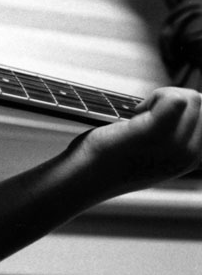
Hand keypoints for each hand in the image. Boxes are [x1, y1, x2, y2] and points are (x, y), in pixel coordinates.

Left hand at [78, 87, 201, 191]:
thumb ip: (175, 133)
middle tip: (143, 115)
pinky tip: (136, 112)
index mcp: (193, 158)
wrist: (84, 177)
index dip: (180, 106)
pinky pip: (174, 99)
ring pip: (191, 97)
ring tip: (138, 116)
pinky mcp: (153, 134)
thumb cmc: (109, 160)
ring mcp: (175, 146)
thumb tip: (191, 100)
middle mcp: (190, 155)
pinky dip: (155, 96)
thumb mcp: (152, 150)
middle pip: (200, 102)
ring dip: (161, 97)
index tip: (155, 117)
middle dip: (172, 98)